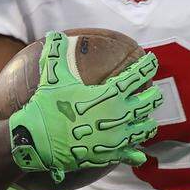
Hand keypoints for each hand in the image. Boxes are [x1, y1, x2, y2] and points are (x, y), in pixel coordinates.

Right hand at [8, 31, 161, 182]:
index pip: (137, 75)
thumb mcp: (52, 76)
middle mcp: (119, 115)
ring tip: (149, 120)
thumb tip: (53, 34)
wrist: (35, 141)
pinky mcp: (107, 154)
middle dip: (153, 95)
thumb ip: (57, 53)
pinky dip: (134, 154)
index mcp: (110, 94)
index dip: (148, 66)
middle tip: (154, 92)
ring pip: (143, 129)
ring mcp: (115, 137)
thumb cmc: (46, 106)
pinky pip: (127, 154)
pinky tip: (140, 155)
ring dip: (147, 123)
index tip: (152, 60)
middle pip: (148, 103)